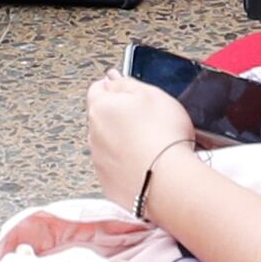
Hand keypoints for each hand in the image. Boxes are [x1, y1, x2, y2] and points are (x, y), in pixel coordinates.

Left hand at [85, 71, 198, 211]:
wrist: (167, 182)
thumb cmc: (163, 135)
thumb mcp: (151, 93)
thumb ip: (126, 83)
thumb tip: (112, 77)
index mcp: (101, 108)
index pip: (97, 88)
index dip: (114, 87)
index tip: (128, 91)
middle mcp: (93, 134)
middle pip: (103, 118)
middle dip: (120, 116)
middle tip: (147, 120)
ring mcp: (100, 161)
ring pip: (109, 144)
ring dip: (123, 142)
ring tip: (151, 145)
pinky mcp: (109, 184)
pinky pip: (116, 168)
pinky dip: (127, 164)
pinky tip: (147, 164)